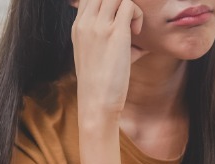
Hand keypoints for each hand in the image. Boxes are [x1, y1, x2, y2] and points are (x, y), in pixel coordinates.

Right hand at [72, 0, 146, 117]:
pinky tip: (135, 32)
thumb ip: (107, 36)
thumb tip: (132, 30)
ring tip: (132, 27)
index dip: (107, 2)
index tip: (118, 18)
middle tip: (126, 19)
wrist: (96, 102)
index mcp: (78, 27)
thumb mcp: (94, 54)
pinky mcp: (115, 33)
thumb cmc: (99, 83)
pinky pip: (129, 5)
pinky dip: (137, 15)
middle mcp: (85, 23)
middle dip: (119, 2)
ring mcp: (99, 26)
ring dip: (129, 6)